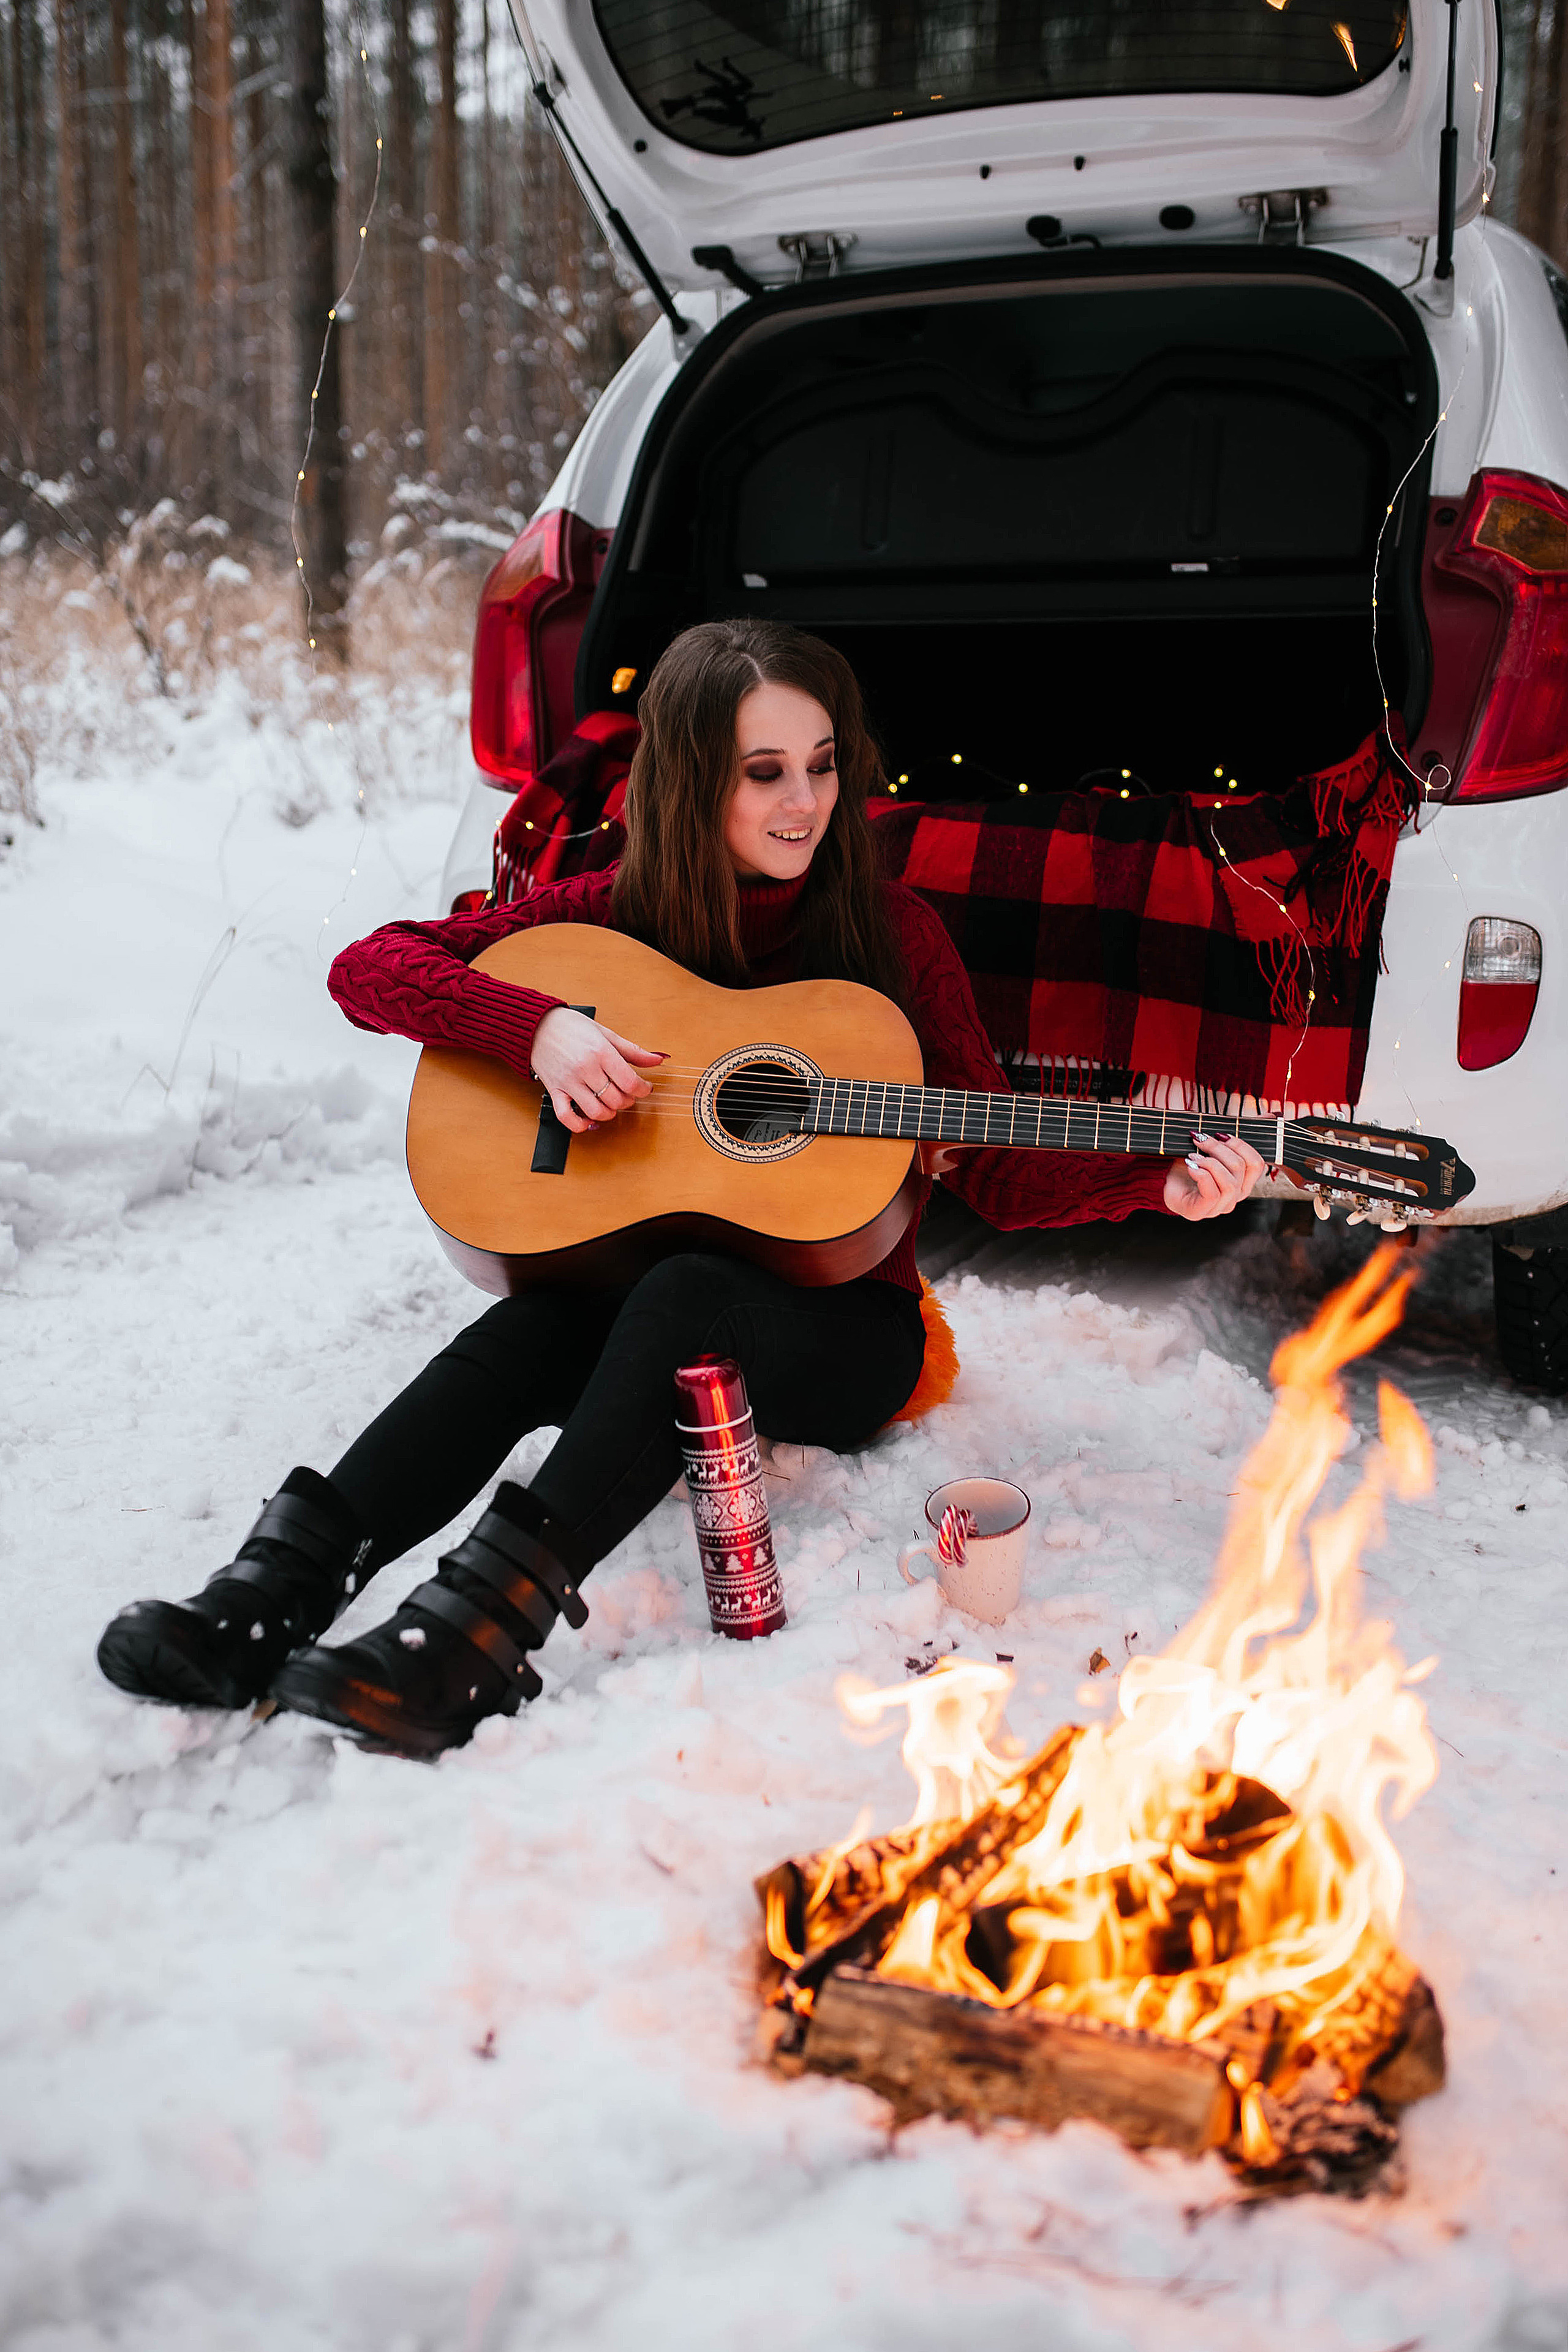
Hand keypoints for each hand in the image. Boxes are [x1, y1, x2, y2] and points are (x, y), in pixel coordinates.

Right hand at [530, 1006, 664, 1133]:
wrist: (538, 1025)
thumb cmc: (572, 1027)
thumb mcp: (606, 1034)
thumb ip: (632, 1051)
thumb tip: (657, 1059)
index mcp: (600, 1052)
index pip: (630, 1082)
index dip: (643, 1089)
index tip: (644, 1088)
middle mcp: (585, 1068)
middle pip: (616, 1099)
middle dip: (627, 1101)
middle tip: (627, 1093)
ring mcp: (568, 1082)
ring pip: (596, 1111)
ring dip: (609, 1113)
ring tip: (611, 1104)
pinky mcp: (554, 1091)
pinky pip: (566, 1117)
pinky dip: (580, 1125)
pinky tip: (589, 1120)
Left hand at [1163, 1130, 1266, 1220]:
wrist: (1162, 1182)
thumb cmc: (1189, 1165)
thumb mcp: (1213, 1148)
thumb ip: (1236, 1135)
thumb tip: (1271, 1115)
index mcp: (1242, 1182)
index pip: (1257, 1164)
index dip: (1241, 1145)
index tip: (1220, 1135)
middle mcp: (1234, 1197)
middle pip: (1240, 1168)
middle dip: (1219, 1148)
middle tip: (1200, 1139)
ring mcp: (1219, 1207)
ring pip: (1229, 1182)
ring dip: (1210, 1162)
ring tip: (1193, 1155)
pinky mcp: (1201, 1212)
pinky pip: (1212, 1193)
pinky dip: (1201, 1174)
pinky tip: (1190, 1166)